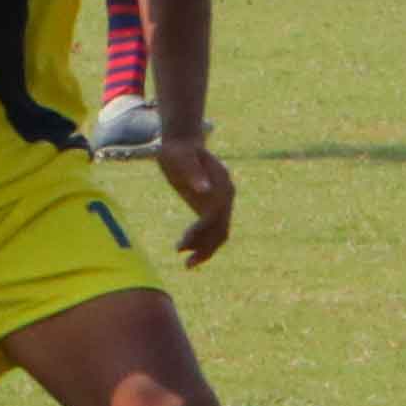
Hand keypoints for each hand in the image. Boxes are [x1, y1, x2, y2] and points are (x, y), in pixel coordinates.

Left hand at [156, 133, 236, 265]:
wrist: (182, 141)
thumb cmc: (179, 149)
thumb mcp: (181, 158)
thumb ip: (193, 173)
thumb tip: (204, 190)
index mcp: (222, 184)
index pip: (214, 217)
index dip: (199, 234)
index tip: (181, 246)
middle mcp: (226, 194)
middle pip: (222, 229)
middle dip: (206, 248)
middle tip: (187, 264)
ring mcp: (221, 199)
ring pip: (220, 231)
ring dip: (206, 249)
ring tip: (187, 263)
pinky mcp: (211, 203)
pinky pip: (212, 227)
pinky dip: (202, 240)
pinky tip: (187, 248)